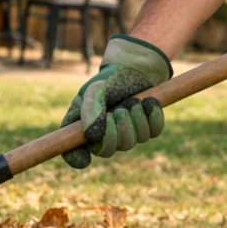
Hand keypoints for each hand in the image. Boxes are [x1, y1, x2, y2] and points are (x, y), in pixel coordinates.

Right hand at [60, 35, 170, 168]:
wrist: (135, 68)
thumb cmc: (110, 79)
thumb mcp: (96, 89)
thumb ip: (91, 109)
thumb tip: (93, 137)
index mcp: (83, 126)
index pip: (73, 152)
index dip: (77, 158)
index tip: (85, 158)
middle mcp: (103, 135)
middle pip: (107, 150)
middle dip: (116, 130)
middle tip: (119, 110)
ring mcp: (126, 134)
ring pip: (131, 142)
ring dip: (134, 118)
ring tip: (133, 100)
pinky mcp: (147, 129)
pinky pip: (153, 132)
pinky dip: (152, 116)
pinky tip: (148, 102)